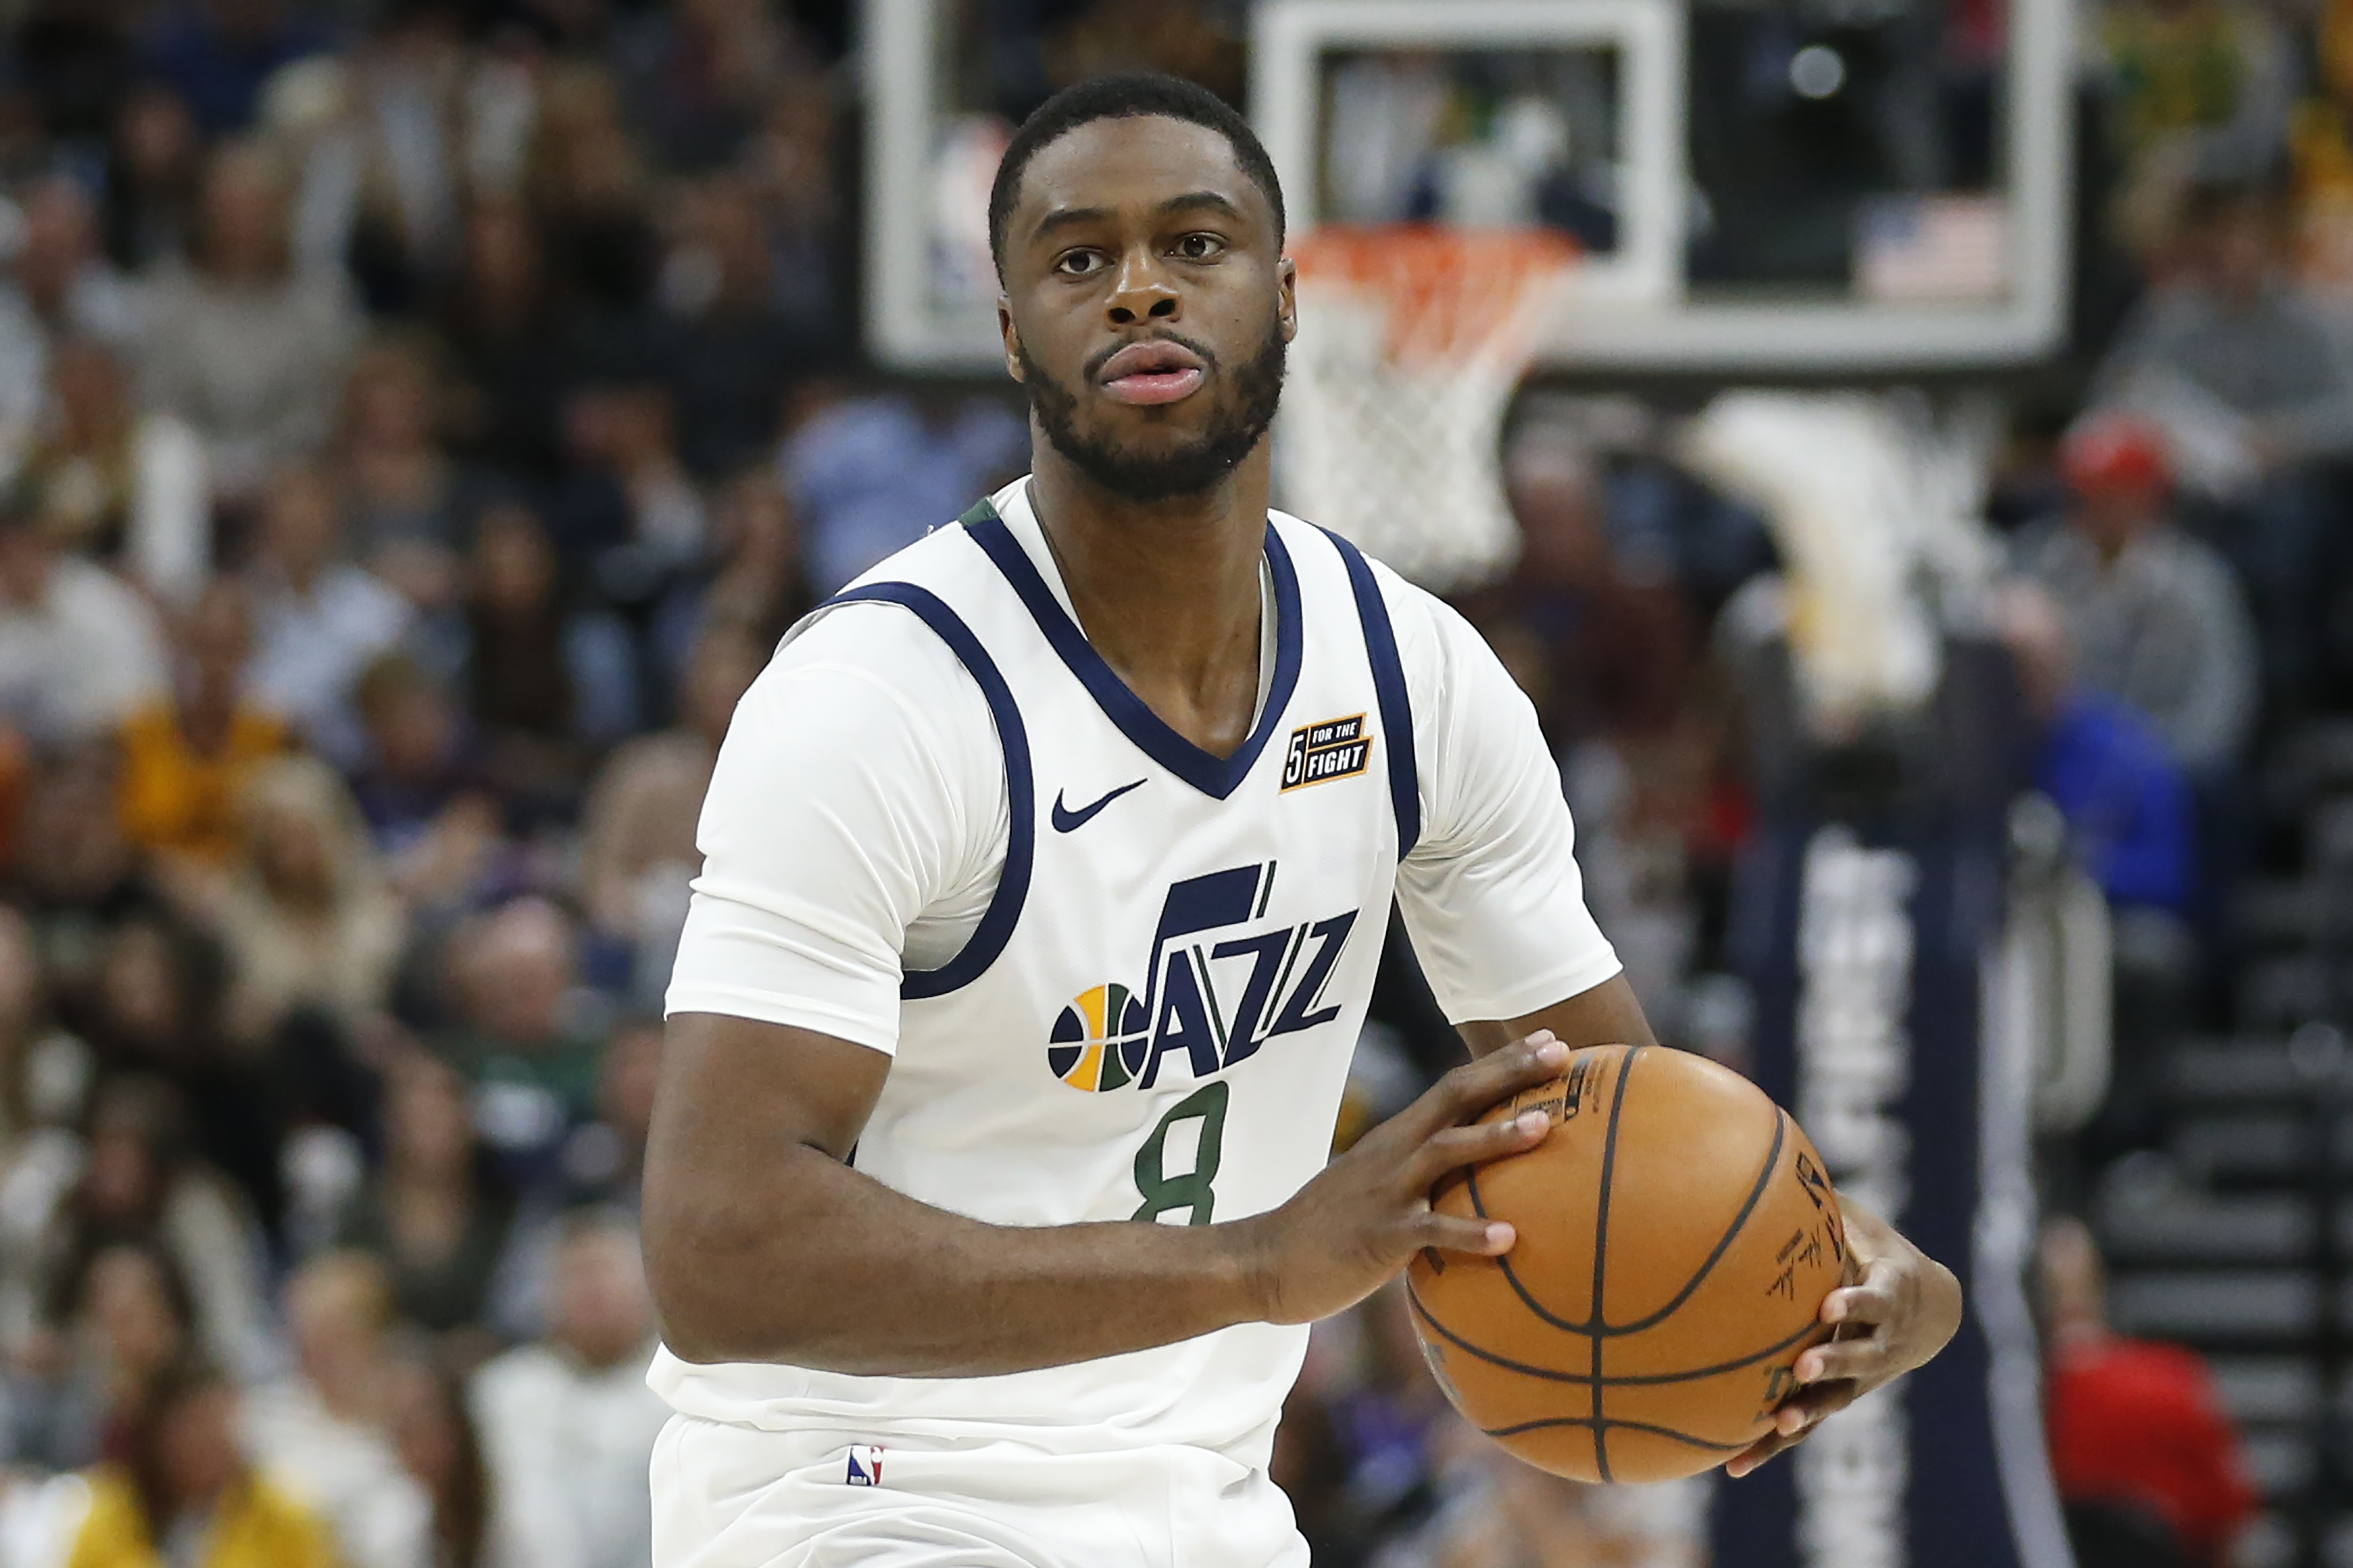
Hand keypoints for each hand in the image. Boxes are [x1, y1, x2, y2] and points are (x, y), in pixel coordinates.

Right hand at [1237, 1032, 1571, 1324]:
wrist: (1267, 1261)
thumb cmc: (1332, 1230)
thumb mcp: (1378, 1188)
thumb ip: (1423, 1178)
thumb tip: (1482, 1185)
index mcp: (1397, 1139)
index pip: (1455, 1087)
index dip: (1501, 1063)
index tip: (1548, 1042)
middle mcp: (1395, 1153)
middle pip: (1456, 1098)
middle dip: (1508, 1073)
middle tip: (1560, 1053)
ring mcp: (1387, 1191)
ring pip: (1446, 1152)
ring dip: (1495, 1137)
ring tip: (1543, 1128)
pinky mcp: (1380, 1236)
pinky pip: (1431, 1230)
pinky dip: (1470, 1232)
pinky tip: (1509, 1239)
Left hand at [1726, 1200, 1962, 1477]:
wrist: (1933, 1309)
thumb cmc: (1882, 1252)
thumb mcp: (1864, 1222)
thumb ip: (1827, 1202)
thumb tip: (1776, 1156)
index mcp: (1889, 1292)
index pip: (1875, 1298)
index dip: (1856, 1300)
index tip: (1832, 1302)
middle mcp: (1882, 1339)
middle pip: (1861, 1357)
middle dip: (1835, 1361)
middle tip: (1806, 1365)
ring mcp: (1865, 1374)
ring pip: (1837, 1399)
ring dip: (1808, 1410)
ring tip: (1776, 1421)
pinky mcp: (1842, 1395)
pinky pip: (1808, 1422)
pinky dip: (1773, 1443)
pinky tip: (1731, 1463)